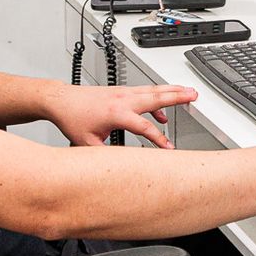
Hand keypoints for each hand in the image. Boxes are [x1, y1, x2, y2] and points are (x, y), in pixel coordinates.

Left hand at [44, 82, 193, 148]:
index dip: (158, 139)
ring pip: (152, 90)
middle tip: (194, 96)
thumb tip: (119, 165)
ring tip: (188, 91)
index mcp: (116, 114)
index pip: (144, 127)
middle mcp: (122, 100)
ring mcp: (123, 93)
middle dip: (177, 96)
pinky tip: (162, 107)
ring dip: (171, 90)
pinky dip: (157, 96)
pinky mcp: (121, 91)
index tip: (168, 148)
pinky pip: (144, 91)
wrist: (61, 100)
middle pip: (156, 97)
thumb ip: (106, 155)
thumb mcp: (87, 143)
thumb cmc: (72, 118)